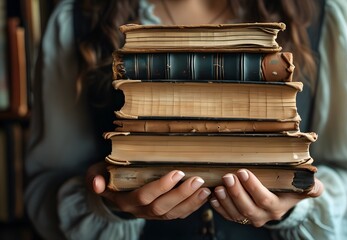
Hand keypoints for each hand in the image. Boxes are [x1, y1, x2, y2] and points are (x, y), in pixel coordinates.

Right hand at [86, 162, 210, 219]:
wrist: (114, 188)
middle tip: (197, 179)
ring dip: (191, 202)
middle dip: (181, 195)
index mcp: (125, 200)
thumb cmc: (108, 176)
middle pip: (162, 207)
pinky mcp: (163, 214)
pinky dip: (193, 207)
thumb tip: (96, 183)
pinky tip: (204, 196)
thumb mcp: (96, 173)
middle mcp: (140, 210)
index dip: (161, 187)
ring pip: (173, 213)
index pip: (144, 196)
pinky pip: (179, 215)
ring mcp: (152, 214)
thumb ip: (95, 177)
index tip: (177, 173)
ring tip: (205, 189)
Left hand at [209, 169, 323, 226]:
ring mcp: (250, 218)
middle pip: (248, 208)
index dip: (253, 188)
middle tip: (228, 176)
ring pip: (236, 213)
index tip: (243, 172)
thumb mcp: (303, 187)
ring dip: (225, 201)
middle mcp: (263, 216)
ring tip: (219, 187)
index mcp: (277, 207)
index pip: (264, 200)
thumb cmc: (290, 189)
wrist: (280, 201)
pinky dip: (219, 207)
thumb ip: (311, 186)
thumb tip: (316, 185)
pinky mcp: (239, 217)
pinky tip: (213, 196)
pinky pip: (228, 216)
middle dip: (236, 193)